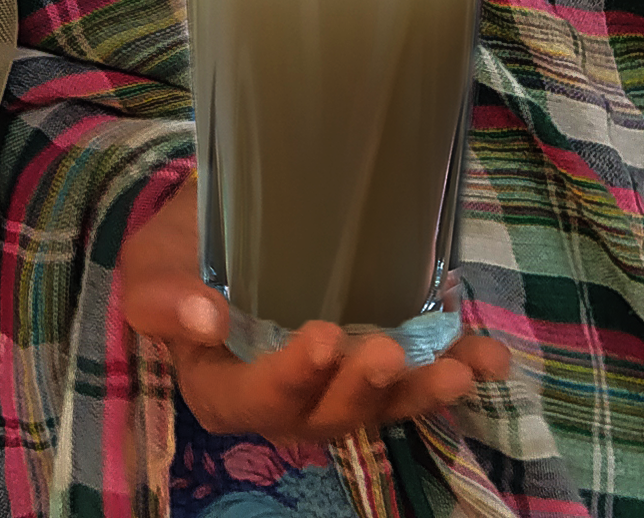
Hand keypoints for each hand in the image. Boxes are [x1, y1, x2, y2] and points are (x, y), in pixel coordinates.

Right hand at [114, 184, 509, 453]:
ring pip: (381, 407)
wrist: (220, 227)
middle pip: (326, 416)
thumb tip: (205, 317)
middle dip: (363, 390)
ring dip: (423, 393)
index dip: (290, 380)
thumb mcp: (152, 265)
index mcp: (222, 388)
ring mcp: (336, 387)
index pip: (254, 400)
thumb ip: (162, 296)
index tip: (321, 339)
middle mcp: (285, 402)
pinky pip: (417, 380)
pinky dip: (457, 368)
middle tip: (390, 352)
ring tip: (462, 370)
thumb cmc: (181, 255)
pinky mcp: (375, 364)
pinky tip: (491, 357)